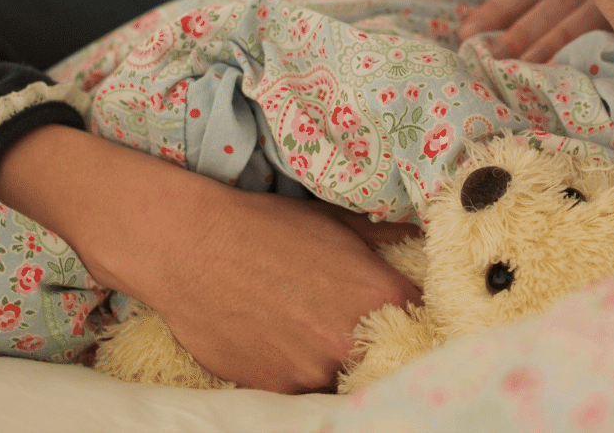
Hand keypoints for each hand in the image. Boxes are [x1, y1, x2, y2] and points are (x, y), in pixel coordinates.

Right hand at [0, 125, 420, 392]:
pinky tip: (281, 340)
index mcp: (379, 295)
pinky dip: (299, 371)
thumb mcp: (336, 224)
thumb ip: (384, 241)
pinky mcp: (273, 389)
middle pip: (386, 358)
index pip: (423, 321)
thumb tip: (414, 241)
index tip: (412, 317)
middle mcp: (350, 341)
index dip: (419, 319)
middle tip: (359, 326)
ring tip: (309, 328)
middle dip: (379, 345)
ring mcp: (310, 371)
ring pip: (341, 376)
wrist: (190, 246)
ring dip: (334, 360)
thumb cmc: (266, 227)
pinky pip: (301, 388)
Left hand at [457, 0, 611, 61]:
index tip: (466, 31)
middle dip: (520, 30)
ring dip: (550, 44)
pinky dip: (592, 52)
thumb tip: (470, 22)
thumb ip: (540, 1)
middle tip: (489, 59)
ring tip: (523, 72)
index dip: (499, 5)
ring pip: (582, 15)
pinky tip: (571, 74)